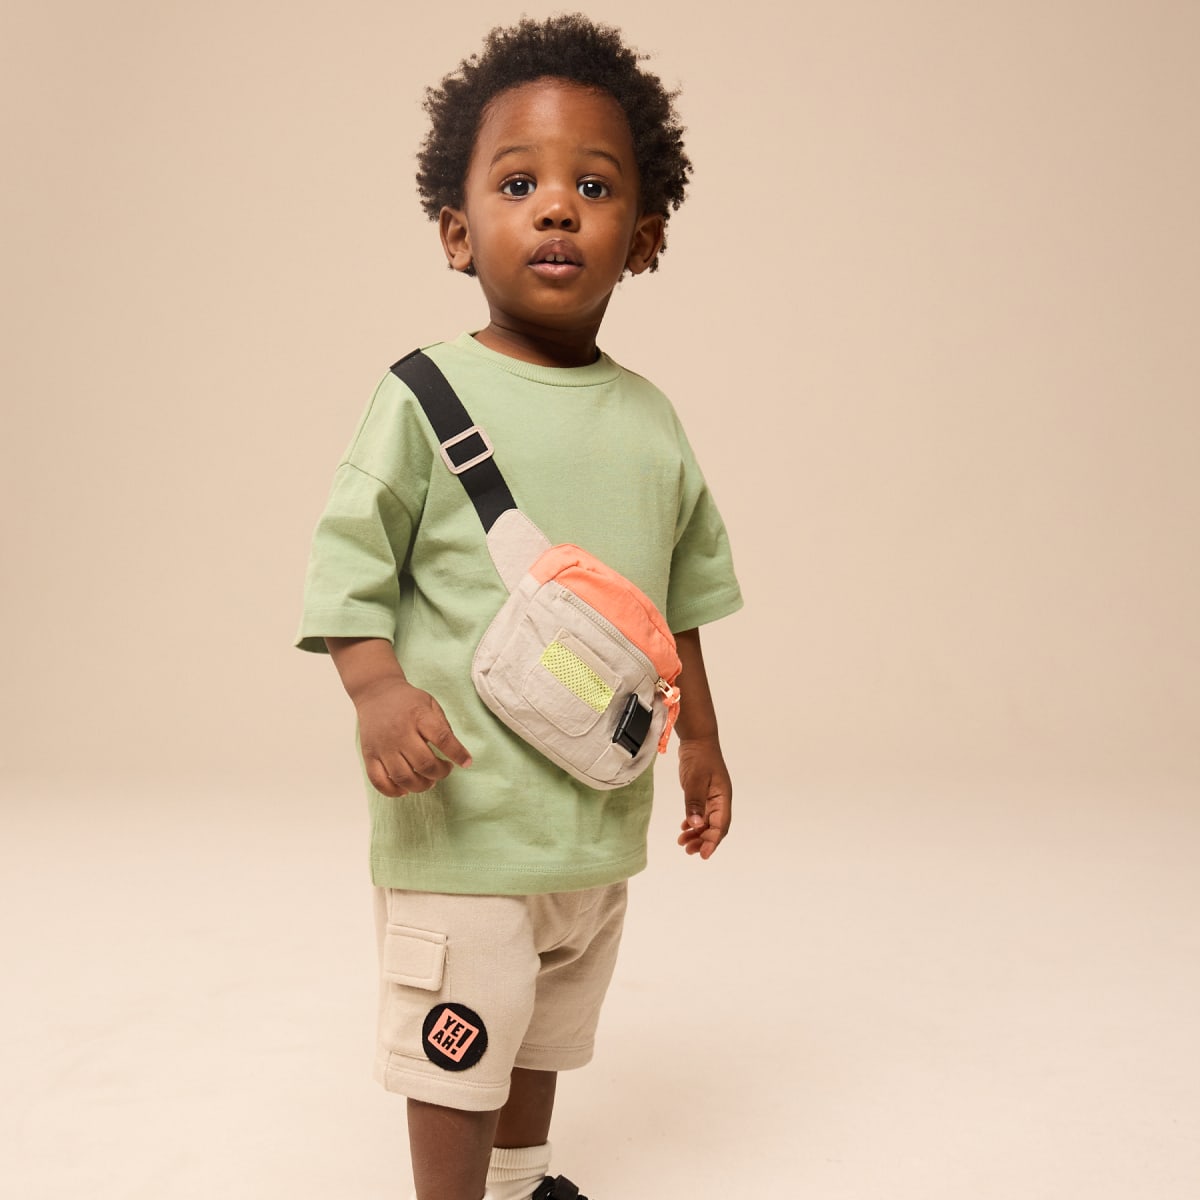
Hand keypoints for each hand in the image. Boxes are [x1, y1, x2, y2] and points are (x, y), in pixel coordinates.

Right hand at [354, 676, 471, 796]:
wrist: (375, 693)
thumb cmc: (407, 701)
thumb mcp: (430, 704)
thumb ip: (442, 726)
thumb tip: (454, 752)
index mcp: (419, 716)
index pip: (442, 738)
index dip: (457, 753)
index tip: (466, 762)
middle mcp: (400, 732)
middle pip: (424, 764)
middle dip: (440, 773)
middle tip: (444, 770)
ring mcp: (383, 746)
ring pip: (403, 777)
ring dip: (421, 786)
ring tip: (428, 781)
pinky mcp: (369, 756)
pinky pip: (379, 781)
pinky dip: (393, 791)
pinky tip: (405, 789)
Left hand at [676, 735, 731, 859]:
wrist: (697, 739)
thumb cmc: (699, 757)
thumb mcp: (696, 779)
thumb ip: (695, 802)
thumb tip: (696, 825)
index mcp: (723, 798)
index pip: (720, 825)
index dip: (712, 841)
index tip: (703, 854)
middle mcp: (720, 800)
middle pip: (714, 827)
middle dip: (703, 841)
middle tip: (688, 851)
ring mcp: (712, 797)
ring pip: (707, 822)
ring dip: (697, 834)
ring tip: (683, 843)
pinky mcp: (703, 793)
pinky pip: (700, 813)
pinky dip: (693, 823)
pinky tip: (684, 828)